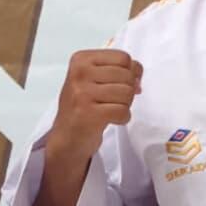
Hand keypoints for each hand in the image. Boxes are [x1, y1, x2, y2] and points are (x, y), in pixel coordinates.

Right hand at [29, 47, 145, 205]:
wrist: (64, 147)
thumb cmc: (84, 114)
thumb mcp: (95, 84)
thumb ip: (116, 71)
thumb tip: (142, 70)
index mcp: (80, 60)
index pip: (126, 58)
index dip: (132, 74)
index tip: (124, 87)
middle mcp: (78, 74)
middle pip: (129, 76)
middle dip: (130, 92)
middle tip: (115, 106)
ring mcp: (80, 94)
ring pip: (127, 94)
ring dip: (125, 107)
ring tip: (108, 116)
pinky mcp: (86, 114)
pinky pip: (122, 111)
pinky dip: (122, 120)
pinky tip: (108, 126)